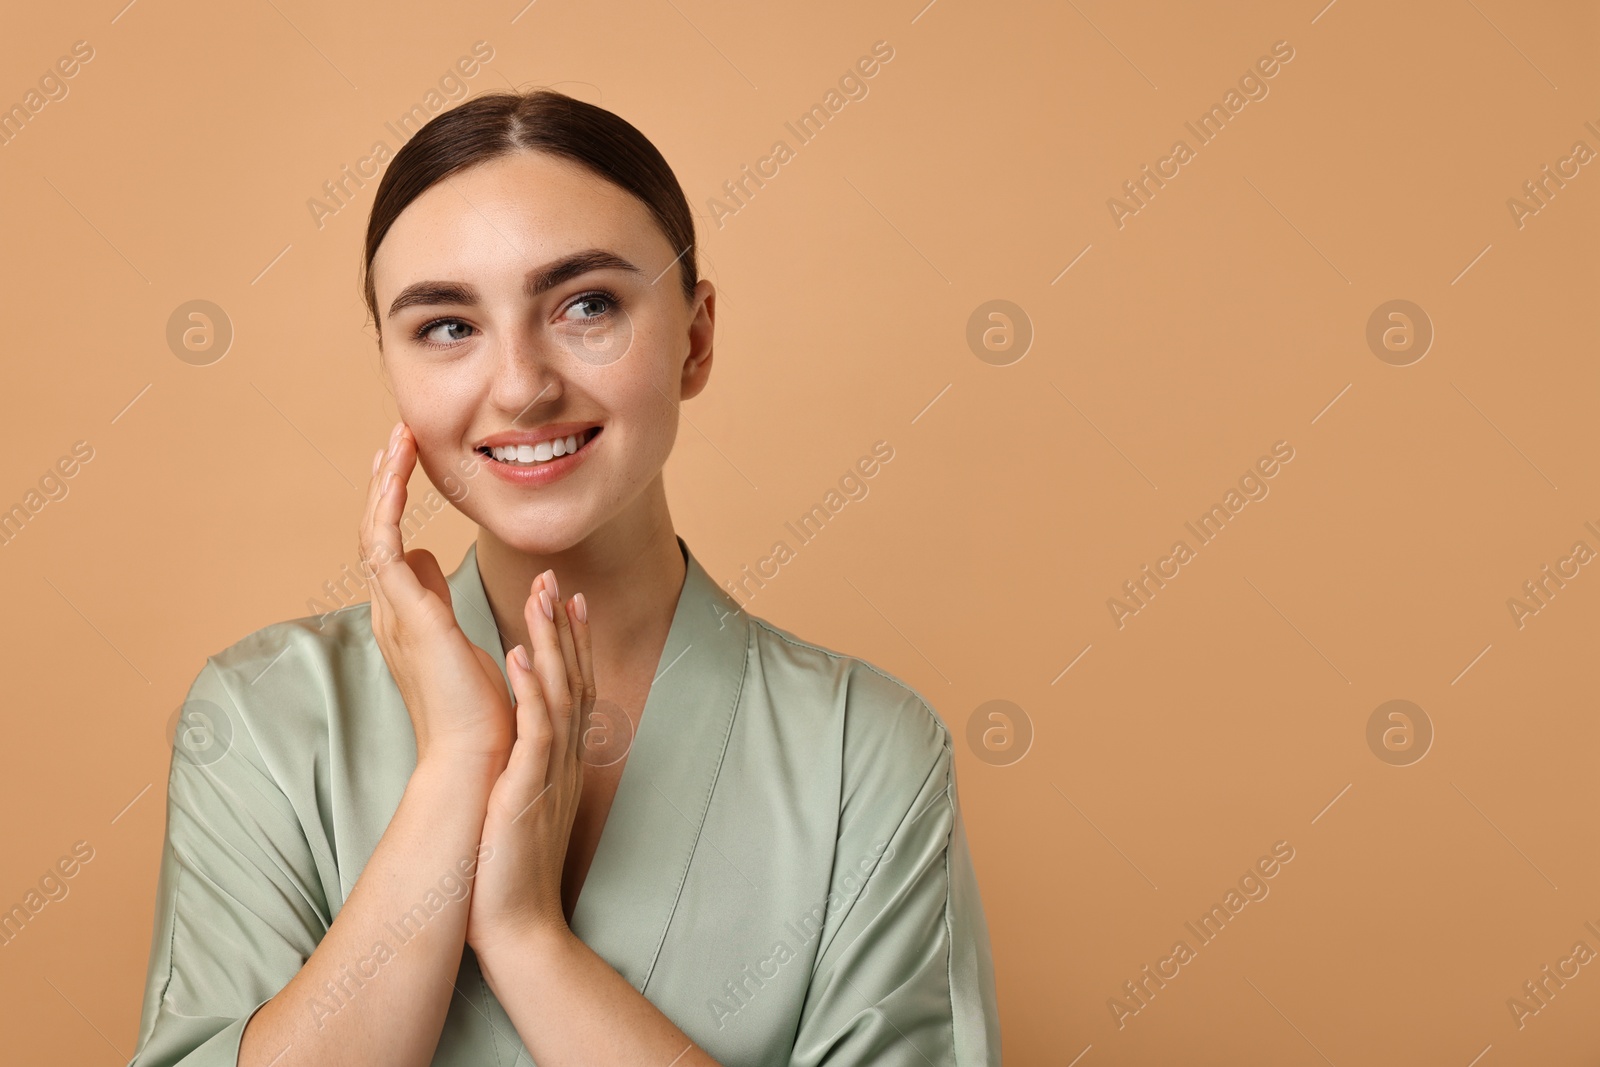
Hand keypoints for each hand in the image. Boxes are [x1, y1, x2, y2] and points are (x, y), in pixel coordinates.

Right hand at [361, 421, 514, 768]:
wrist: (476, 756)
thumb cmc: (476, 709)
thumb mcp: (456, 637)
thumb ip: (434, 598)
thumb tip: (425, 560)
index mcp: (404, 617)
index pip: (391, 546)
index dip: (394, 501)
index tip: (405, 460)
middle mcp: (390, 612)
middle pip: (375, 532)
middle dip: (384, 482)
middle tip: (395, 437)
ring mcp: (392, 613)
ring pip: (373, 532)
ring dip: (384, 483)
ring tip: (397, 439)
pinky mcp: (404, 615)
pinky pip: (382, 547)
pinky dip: (387, 506)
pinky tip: (397, 473)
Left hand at [468, 569, 594, 947]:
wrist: (518, 927)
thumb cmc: (508, 872)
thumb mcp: (519, 805)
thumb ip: (522, 769)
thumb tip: (510, 747)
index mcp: (560, 760)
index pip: (570, 688)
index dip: (569, 643)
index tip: (564, 600)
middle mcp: (564, 759)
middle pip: (573, 679)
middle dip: (564, 627)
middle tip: (557, 578)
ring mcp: (552, 772)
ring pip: (560, 694)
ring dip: (551, 643)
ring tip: (542, 597)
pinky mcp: (531, 789)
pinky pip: (536, 732)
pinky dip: (530, 691)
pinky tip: (520, 657)